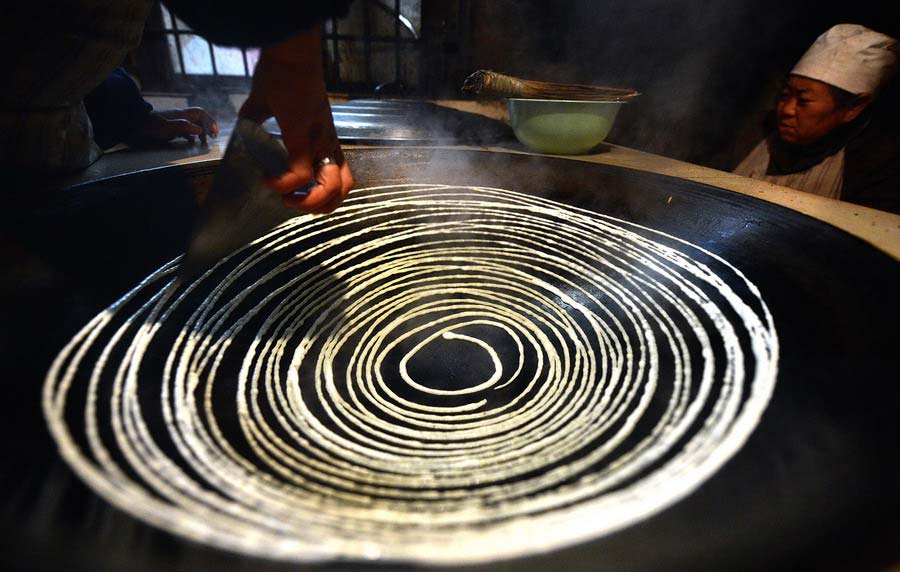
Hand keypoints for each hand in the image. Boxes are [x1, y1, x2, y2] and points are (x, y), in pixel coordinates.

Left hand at [131, 107, 218, 145]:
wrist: (132, 125)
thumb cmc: (149, 127)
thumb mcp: (166, 128)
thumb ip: (183, 127)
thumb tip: (200, 130)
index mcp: (181, 115)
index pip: (200, 114)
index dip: (209, 122)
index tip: (213, 134)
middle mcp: (178, 116)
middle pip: (198, 118)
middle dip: (207, 127)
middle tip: (212, 138)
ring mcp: (173, 121)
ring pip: (192, 124)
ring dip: (200, 132)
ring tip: (203, 142)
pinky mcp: (168, 127)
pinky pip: (184, 129)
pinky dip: (190, 135)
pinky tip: (190, 142)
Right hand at [239, 29, 352, 213]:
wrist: (290, 53)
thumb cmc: (282, 74)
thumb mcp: (268, 106)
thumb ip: (257, 121)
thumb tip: (243, 131)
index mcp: (324, 139)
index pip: (339, 176)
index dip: (319, 192)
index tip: (290, 188)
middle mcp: (327, 144)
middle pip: (343, 190)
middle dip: (319, 207)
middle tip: (294, 202)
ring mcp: (319, 142)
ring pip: (334, 188)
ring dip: (310, 204)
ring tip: (286, 198)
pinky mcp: (304, 137)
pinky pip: (301, 174)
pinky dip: (284, 185)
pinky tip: (268, 181)